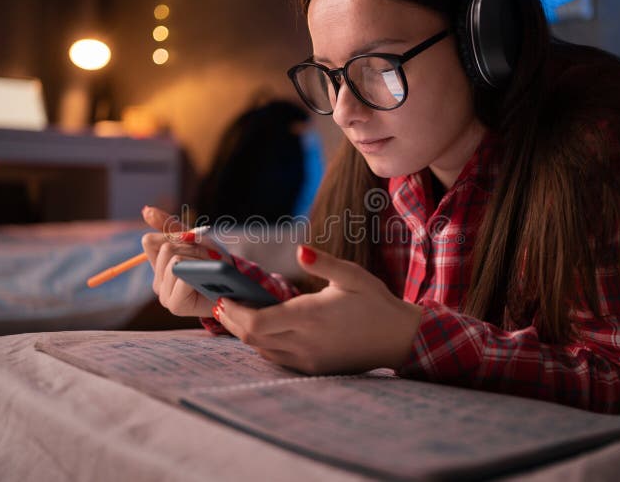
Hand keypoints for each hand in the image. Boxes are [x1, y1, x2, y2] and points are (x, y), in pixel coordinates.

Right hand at [141, 205, 231, 316]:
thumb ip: (170, 226)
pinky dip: (197, 272)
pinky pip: (180, 278)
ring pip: (174, 261)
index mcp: (159, 265)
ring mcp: (164, 295)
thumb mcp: (194, 239)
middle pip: (166, 248)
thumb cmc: (214, 263)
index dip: (176, 237)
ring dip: (199, 259)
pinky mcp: (175, 305)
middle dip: (192, 248)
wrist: (235, 287)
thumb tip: (145, 210)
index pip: (150, 241)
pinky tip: (208, 279)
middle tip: (210, 258)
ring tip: (211, 269)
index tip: (195, 244)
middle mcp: (157, 282)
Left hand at [214, 245, 421, 374]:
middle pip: (251, 337)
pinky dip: (262, 343)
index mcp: (311, 316)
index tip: (221, 297)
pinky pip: (277, 358)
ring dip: (244, 333)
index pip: (257, 321)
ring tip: (235, 312)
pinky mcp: (313, 368)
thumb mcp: (353, 276)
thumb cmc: (376, 303)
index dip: (233, 312)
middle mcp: (305, 342)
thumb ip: (323, 263)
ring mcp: (308, 359)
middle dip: (230, 320)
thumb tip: (300, 250)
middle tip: (220, 302)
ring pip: (261, 350)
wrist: (399, 338)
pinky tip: (260, 327)